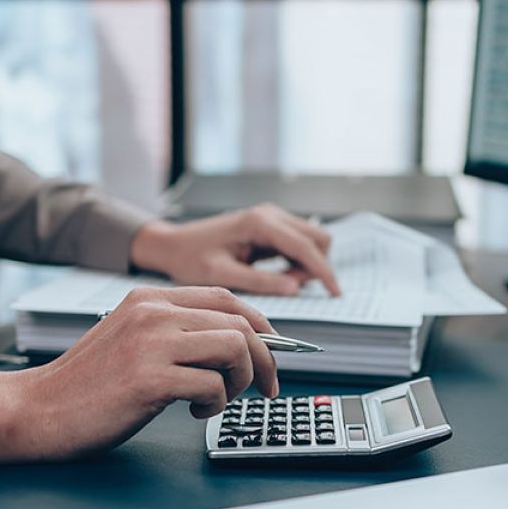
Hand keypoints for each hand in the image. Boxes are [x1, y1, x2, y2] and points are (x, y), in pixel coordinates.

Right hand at [0, 287, 277, 465]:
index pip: (226, 298)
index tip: (272, 351)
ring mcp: (151, 343)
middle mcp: (153, 313)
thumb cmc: (88, 383)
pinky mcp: (149, 378)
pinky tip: (193, 412)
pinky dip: (215, 404)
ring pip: (235, 347)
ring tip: (217, 400)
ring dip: (240, 380)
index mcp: (150, 299)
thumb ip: (177, 332)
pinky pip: (212, 386)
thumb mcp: (133, 339)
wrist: (35, 410)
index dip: (261, 325)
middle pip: (240, 323)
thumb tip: (239, 343)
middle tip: (265, 387)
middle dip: (265, 359)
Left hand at [130, 204, 340, 295]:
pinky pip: (297, 245)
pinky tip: (278, 276)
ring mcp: (271, 219)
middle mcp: (269, 215)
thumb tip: (295, 288)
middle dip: (315, 267)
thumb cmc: (190, 258)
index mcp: (260, 223)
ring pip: (311, 241)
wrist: (172, 245)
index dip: (324, 272)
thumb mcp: (222, 275)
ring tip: (280, 283)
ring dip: (307, 265)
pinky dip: (297, 262)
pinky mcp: (269, 228)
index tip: (335, 293)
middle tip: (292, 288)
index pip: (306, 247)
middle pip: (318, 238)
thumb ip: (260, 281)